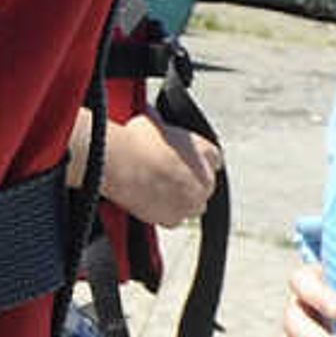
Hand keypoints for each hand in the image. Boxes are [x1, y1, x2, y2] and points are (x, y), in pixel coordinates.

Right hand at [96, 110, 219, 229]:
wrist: (122, 165)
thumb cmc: (136, 141)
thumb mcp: (152, 122)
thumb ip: (162, 125)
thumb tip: (154, 117)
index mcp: (205, 151)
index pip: (213, 158)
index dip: (197, 159)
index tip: (184, 160)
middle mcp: (205, 178)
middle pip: (204, 184)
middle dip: (188, 182)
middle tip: (163, 175)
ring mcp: (192, 201)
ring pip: (191, 205)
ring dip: (179, 200)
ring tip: (154, 191)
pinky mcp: (175, 219)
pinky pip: (172, 219)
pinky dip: (161, 213)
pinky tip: (146, 202)